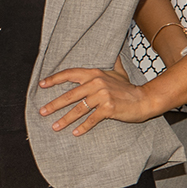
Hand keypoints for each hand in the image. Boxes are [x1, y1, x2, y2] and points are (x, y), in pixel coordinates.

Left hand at [38, 59, 161, 135]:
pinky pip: (91, 119)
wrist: (144, 99)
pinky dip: (83, 127)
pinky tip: (75, 133)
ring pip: (78, 109)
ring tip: (55, 127)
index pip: (70, 74)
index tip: (42, 85)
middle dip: (54, 105)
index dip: (54, 79)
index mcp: (95, 73)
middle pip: (70, 95)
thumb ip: (113, 64)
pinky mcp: (108, 108)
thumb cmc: (129, 88)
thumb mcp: (119, 73)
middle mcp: (96, 83)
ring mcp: (102, 96)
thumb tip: (114, 54)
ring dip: (65, 119)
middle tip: (42, 112)